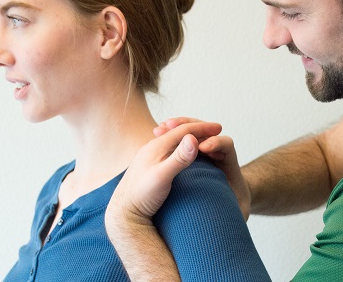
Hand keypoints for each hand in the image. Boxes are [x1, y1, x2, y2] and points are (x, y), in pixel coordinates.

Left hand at [106, 122, 221, 225]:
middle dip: (198, 128)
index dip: (203, 128)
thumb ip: (178, 158)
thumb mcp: (162, 178)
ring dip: (191, 136)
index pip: (183, 130)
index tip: (219, 127)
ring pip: (174, 139)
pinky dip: (183, 146)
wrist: (123, 213)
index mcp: (157, 146)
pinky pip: (169, 149)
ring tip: (204, 138)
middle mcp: (152, 147)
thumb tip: (193, 138)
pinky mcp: (149, 166)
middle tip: (216, 128)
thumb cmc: (141, 197)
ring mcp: (150, 156)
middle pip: (179, 131)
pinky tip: (186, 155)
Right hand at [154, 117, 251, 219]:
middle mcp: (217, 155)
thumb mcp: (239, 211)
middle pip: (205, 132)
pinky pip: (182, 141)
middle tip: (174, 126)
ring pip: (192, 134)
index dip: (217, 143)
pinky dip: (171, 136)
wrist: (233, 203)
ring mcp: (204, 154)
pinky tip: (156, 135)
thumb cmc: (237, 207)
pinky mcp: (192, 156)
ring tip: (161, 129)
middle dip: (191, 127)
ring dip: (178, 128)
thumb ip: (239, 211)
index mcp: (230, 164)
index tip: (204, 148)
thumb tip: (242, 213)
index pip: (225, 144)